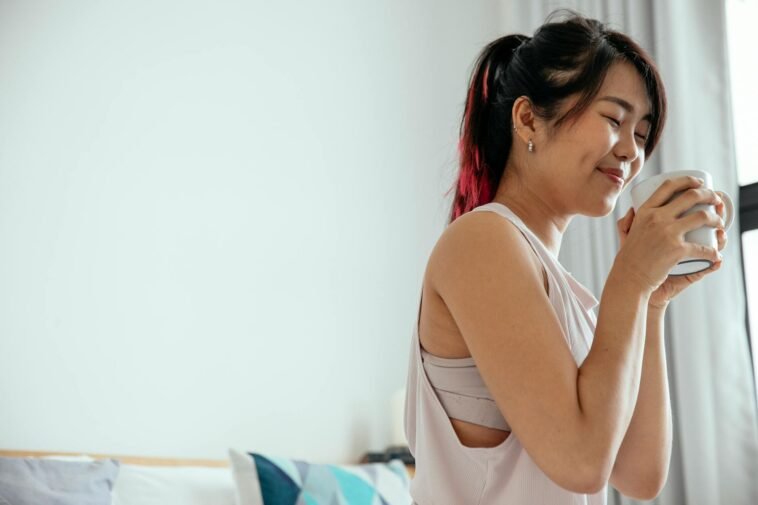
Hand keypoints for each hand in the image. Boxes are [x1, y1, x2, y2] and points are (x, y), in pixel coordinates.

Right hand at [616, 190, 727, 308]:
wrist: (629, 277)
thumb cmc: (629, 257)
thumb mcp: (626, 233)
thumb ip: (627, 220)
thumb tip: (633, 210)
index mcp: (645, 211)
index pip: (669, 186)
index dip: (688, 180)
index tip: (699, 183)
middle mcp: (657, 218)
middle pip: (691, 196)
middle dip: (709, 194)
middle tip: (715, 199)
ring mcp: (668, 233)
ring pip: (702, 217)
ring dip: (717, 218)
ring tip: (719, 224)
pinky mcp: (677, 250)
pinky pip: (703, 248)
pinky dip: (713, 252)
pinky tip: (716, 254)